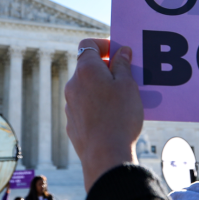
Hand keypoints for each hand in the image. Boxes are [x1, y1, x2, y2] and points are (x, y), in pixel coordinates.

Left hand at [64, 39, 142, 190]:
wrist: (106, 155)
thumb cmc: (119, 117)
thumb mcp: (128, 86)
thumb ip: (123, 65)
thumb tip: (122, 52)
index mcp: (86, 70)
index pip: (88, 44)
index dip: (104, 45)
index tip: (119, 53)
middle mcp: (73, 85)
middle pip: (88, 68)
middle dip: (106, 69)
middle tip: (127, 78)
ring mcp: (70, 105)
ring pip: (86, 89)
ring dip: (101, 90)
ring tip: (123, 101)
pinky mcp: (72, 124)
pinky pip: (85, 108)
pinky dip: (97, 107)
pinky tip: (113, 119)